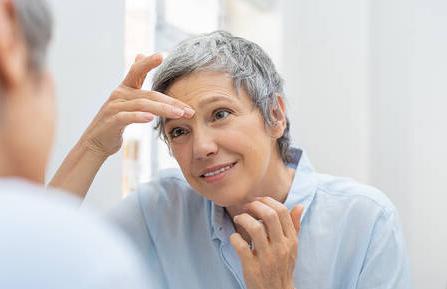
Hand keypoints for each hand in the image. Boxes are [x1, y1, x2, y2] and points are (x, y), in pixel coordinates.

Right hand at [79, 53, 194, 156]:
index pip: (137, 71)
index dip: (148, 63)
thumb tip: (140, 54)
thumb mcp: (126, 98)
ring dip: (163, 110)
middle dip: (171, 102)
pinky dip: (139, 117)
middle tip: (189, 109)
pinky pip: (127, 117)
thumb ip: (135, 79)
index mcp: (125, 88)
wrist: (97, 142)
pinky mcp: (111, 121)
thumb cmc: (116, 121)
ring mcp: (114, 107)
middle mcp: (119, 94)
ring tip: (179, 114)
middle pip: (149, 95)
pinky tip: (151, 119)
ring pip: (142, 105)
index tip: (162, 55)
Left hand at [230, 197, 303, 288]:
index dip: (267, 201)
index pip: (282, 212)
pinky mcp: (252, 267)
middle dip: (254, 205)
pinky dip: (234, 238)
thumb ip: (294, 226)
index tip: (257, 201)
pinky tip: (235, 237)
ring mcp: (267, 258)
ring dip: (243, 218)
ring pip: (255, 228)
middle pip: (269, 216)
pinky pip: (241, 246)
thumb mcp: (292, 247)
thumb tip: (299, 205)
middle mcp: (281, 247)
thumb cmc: (282, 266)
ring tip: (239, 219)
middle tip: (246, 206)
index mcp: (291, 240)